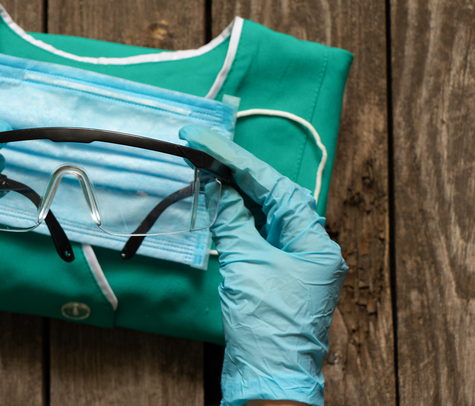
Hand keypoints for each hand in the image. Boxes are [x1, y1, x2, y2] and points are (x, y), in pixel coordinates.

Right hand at [180, 125, 346, 405]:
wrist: (267, 377)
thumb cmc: (266, 324)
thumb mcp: (247, 265)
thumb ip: (233, 221)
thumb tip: (217, 188)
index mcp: (314, 241)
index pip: (274, 187)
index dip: (238, 160)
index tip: (207, 140)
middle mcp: (309, 246)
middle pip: (273, 194)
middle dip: (238, 169)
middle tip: (204, 146)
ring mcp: (293, 259)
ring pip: (265, 212)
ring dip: (236, 190)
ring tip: (206, 166)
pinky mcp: (276, 272)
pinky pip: (257, 233)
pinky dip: (236, 216)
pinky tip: (218, 201)